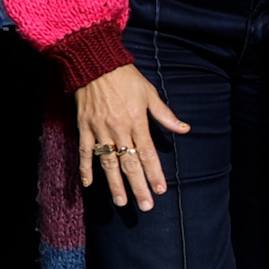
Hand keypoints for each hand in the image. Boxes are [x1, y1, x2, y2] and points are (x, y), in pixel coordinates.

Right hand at [75, 64, 188, 209]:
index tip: (160, 190)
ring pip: (108, 162)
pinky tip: (88, 184)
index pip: (147, 153)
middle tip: (145, 206)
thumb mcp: (149, 93)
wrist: (94, 63)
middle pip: (129, 163)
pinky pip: (85, 151)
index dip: (154, 173)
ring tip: (121, 202)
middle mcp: (118, 129)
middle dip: (138, 186)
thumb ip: (164, 114)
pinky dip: (85, 168)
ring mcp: (100, 129)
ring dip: (114, 183)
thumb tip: (184, 129)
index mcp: (136, 121)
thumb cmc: (124, 77)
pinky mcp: (84, 127)